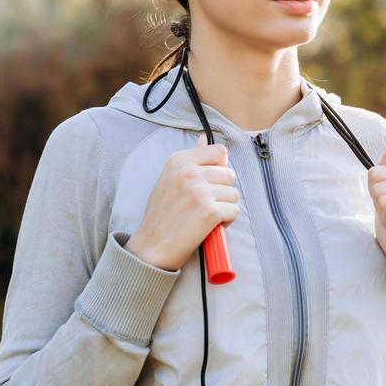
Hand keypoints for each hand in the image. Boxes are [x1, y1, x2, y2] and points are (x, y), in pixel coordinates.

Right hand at [125, 135, 240, 270]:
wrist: (151, 246)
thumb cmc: (161, 215)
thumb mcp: (169, 179)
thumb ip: (189, 160)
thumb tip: (203, 139)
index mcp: (179, 161)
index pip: (219, 151)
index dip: (219, 168)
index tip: (209, 182)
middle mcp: (189, 173)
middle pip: (229, 174)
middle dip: (222, 190)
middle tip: (204, 204)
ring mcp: (200, 191)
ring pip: (234, 194)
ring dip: (225, 207)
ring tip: (205, 215)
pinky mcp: (210, 211)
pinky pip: (234, 211)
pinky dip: (226, 221)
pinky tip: (209, 225)